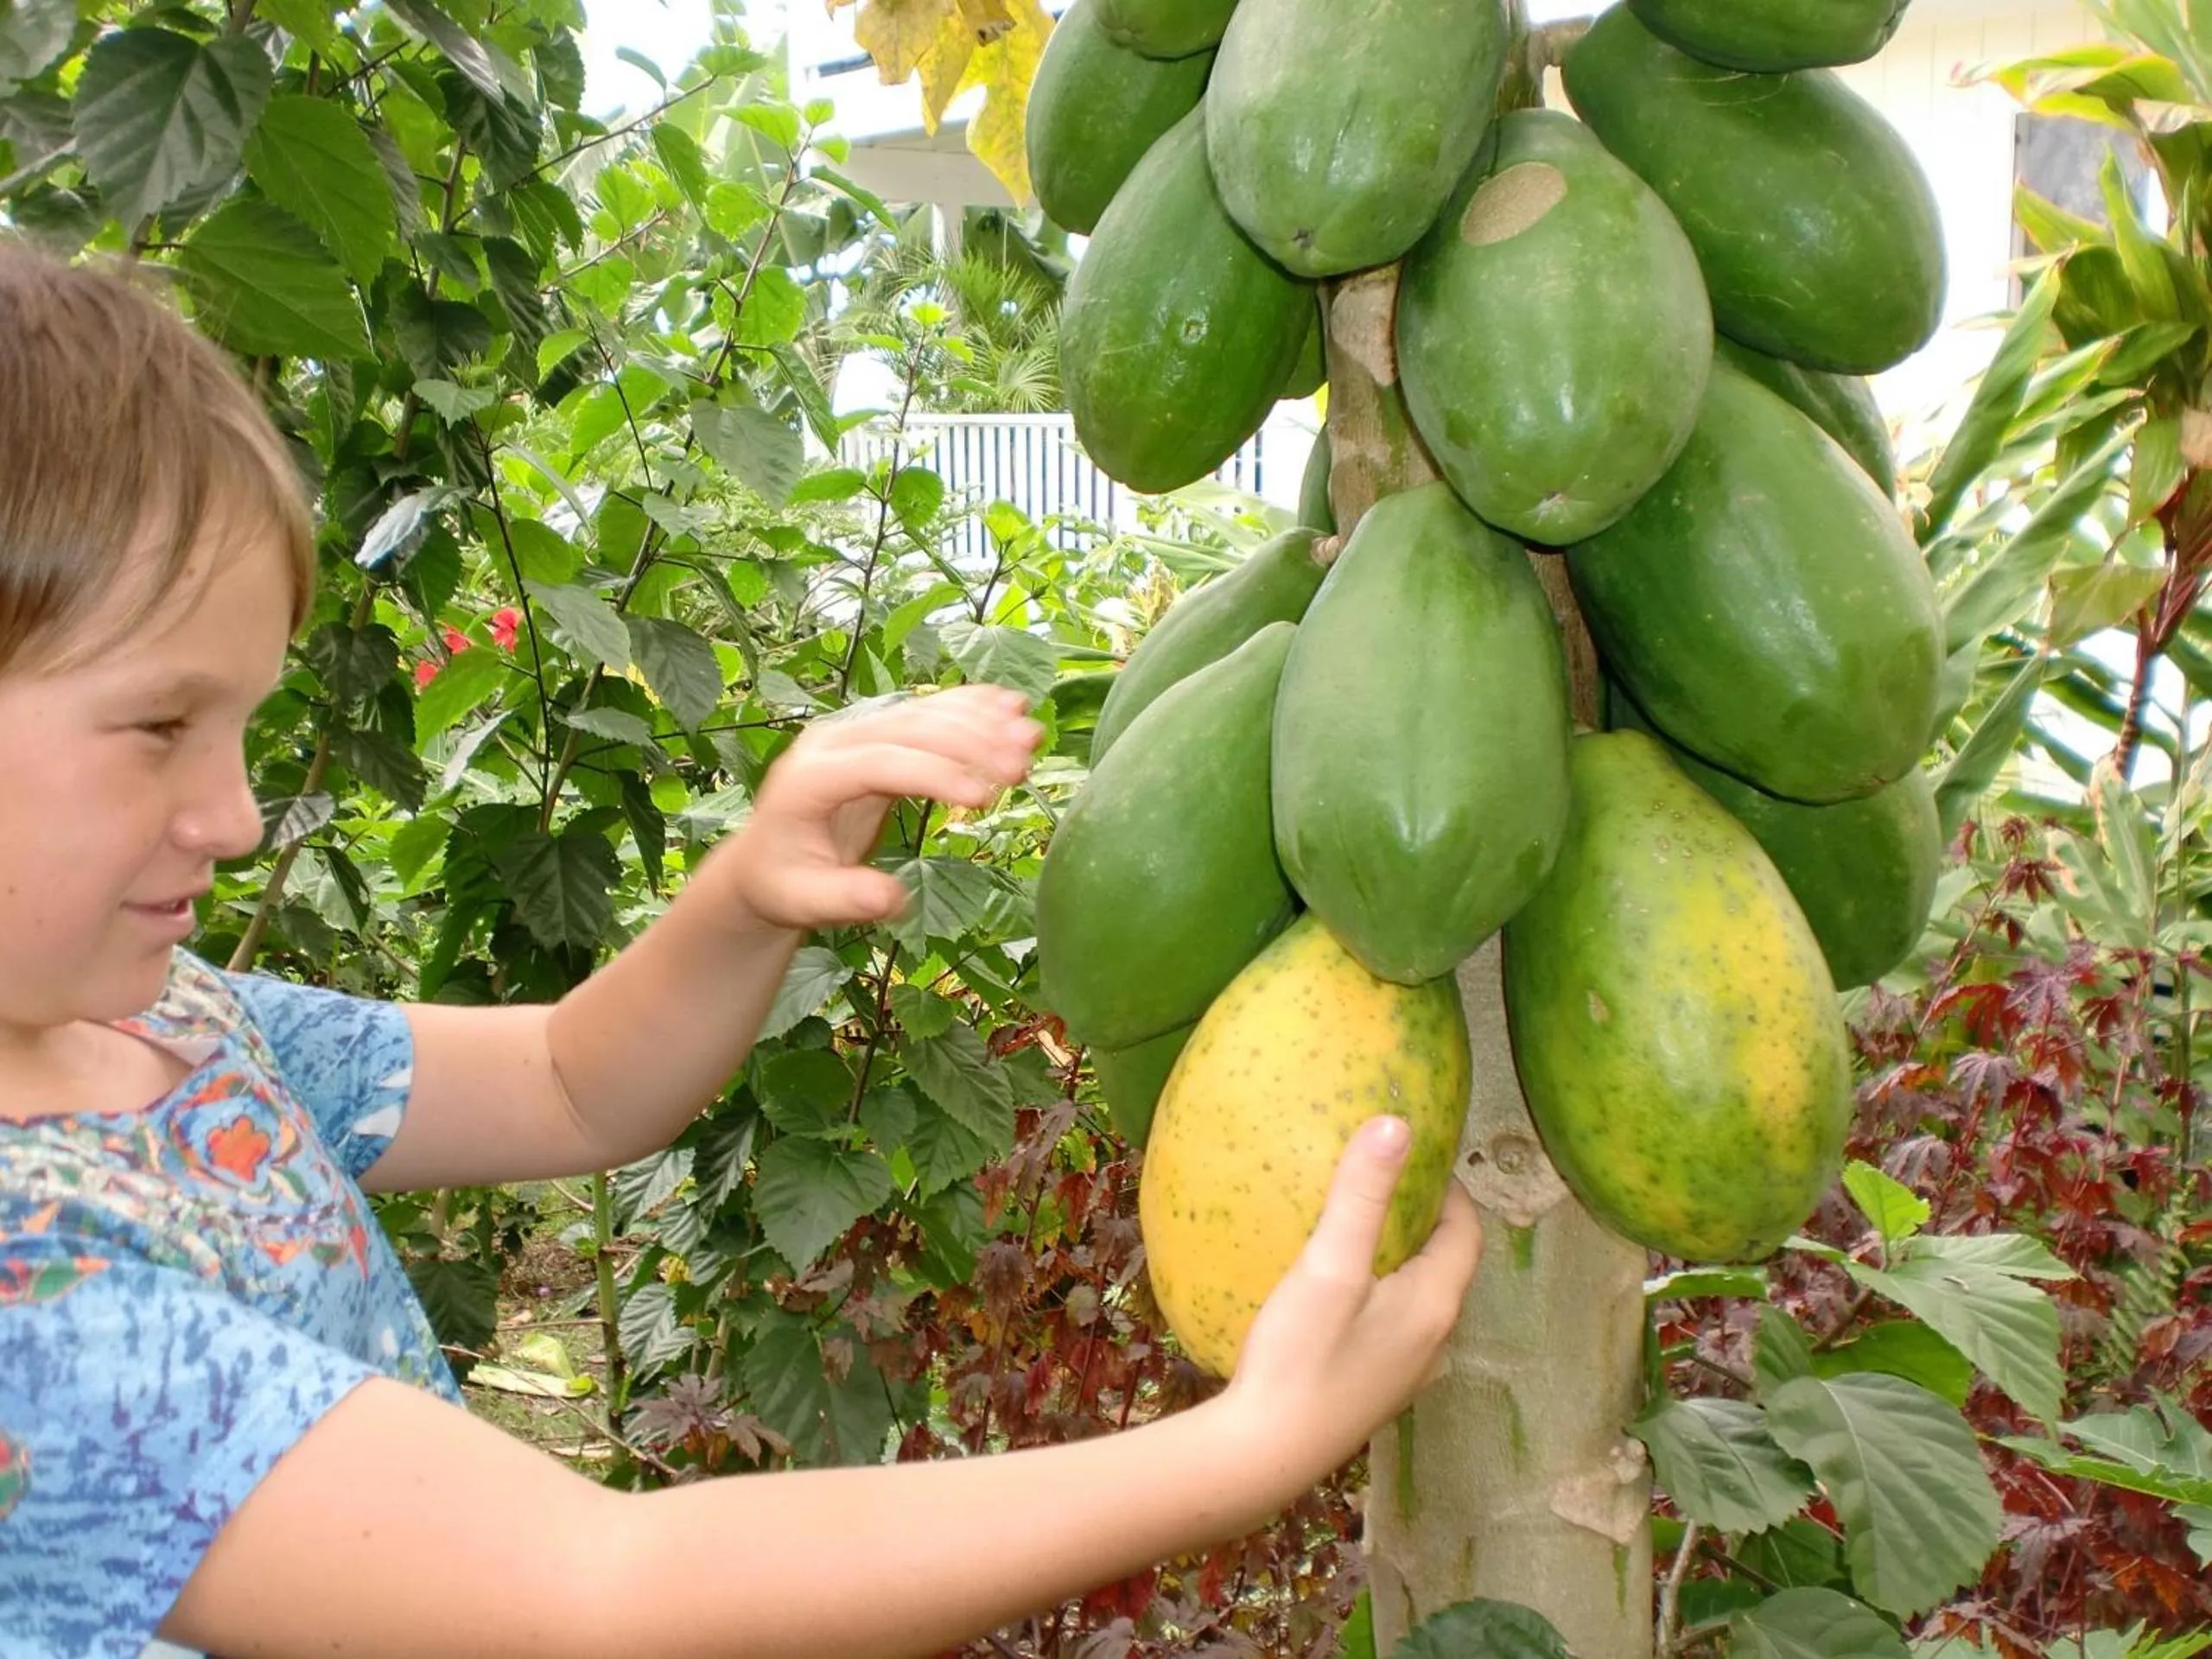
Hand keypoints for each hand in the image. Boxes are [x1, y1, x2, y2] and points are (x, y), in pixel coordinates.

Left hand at [722, 684, 1044, 929]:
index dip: (931, 775)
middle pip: (908, 729)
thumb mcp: (804, 903)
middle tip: (1022, 766)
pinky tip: (1011, 705)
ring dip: (981, 722)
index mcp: (809, 778)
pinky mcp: (879, 734)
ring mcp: (856, 731)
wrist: (767, 861)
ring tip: (1032, 737)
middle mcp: (833, 742)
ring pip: (924, 714)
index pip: (877, 764)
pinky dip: (971, 708)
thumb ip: (846, 899)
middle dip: (969, 744)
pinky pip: (928, 712)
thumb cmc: (785, 885)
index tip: (982, 800)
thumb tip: (893, 899)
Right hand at [1220, 1117, 1482, 1486]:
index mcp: (1435, 1305)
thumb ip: (1363, 1194)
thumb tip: (1396, 1123)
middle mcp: (1434, 1342)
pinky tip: (1333, 1291)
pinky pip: (1392, 1327)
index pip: (1467, 1233)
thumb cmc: (1301, 1357)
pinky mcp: (1372, 1391)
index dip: (1452, 1190)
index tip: (1420, 1155)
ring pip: (1419, 1298)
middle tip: (1385, 1183)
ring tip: (1359, 1227)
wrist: (1264, 1454)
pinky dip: (1378, 1294)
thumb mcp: (1330, 1265)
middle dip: (1425, 1220)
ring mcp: (1405, 1373)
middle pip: (1446, 1265)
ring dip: (1401, 1259)